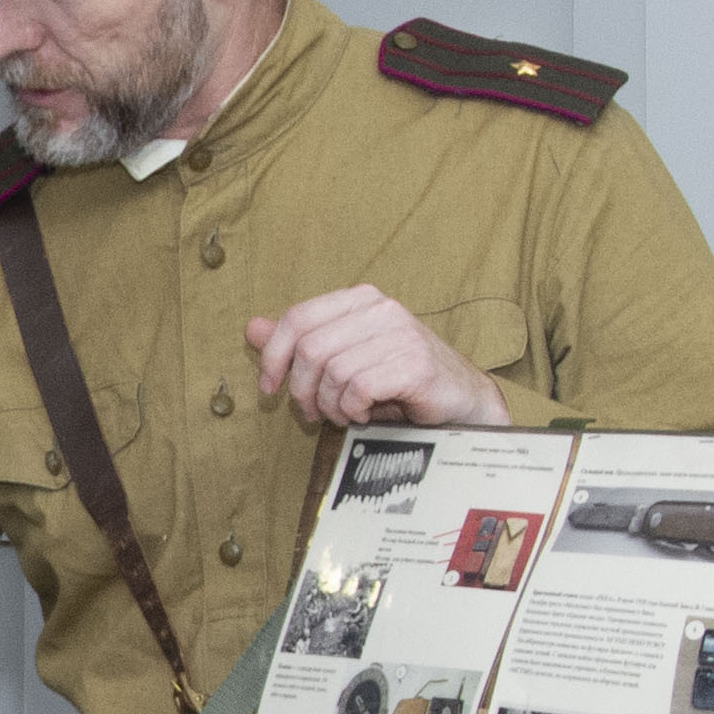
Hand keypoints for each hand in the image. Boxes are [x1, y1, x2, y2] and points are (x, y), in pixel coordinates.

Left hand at [245, 290, 505, 430]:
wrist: (461, 402)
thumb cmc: (399, 382)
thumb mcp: (344, 359)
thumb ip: (300, 343)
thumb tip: (251, 327)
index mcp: (360, 300)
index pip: (297, 318)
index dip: (273, 357)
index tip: (269, 390)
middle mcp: (381, 308)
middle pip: (310, 349)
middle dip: (302, 390)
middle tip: (313, 413)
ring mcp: (401, 333)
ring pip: (333, 372)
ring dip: (331, 406)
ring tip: (346, 414)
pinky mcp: (415, 364)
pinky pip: (359, 389)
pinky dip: (353, 410)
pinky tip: (365, 414)